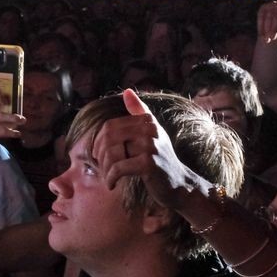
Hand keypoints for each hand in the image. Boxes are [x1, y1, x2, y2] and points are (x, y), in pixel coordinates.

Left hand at [90, 90, 202, 210]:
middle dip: (100, 155)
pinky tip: (112, 185)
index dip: (98, 142)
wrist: (178, 184)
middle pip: (108, 138)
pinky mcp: (149, 163)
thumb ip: (139, 113)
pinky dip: (110, 178)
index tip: (98, 155)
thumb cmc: (160, 159)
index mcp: (146, 121)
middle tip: (101, 169)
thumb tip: (127, 91)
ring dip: (104, 169)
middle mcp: (150, 129)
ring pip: (111, 154)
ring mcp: (151, 145)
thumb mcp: (150, 133)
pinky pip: (118, 168)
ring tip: (108, 178)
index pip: (109, 126)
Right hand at [257, 0, 276, 43]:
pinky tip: (262, 35)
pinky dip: (261, 26)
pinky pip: (261, 16)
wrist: (276, 28)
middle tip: (272, 39)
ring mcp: (272, 5)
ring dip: (267, 29)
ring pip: (268, 17)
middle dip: (274, 28)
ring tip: (268, 40)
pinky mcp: (263, 8)